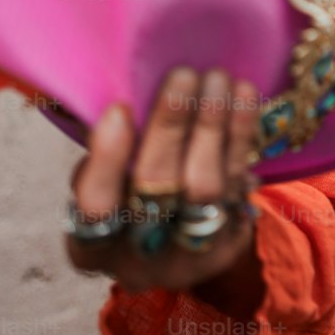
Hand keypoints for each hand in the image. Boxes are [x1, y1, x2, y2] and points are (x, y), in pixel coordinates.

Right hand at [65, 67, 261, 295]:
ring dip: (212, 125)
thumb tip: (119, 94)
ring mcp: (189, 257)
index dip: (107, 161)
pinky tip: (242, 93)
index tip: (120, 108)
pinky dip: (240, 133)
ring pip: (204, 187)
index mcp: (92, 248)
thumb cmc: (127, 192)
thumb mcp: (104, 178)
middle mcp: (139, 260)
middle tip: (183, 75)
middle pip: (155, 188)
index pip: (94, 212)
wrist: (181, 237)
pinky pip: (240, 181)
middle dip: (170, 125)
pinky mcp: (230, 242)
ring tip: (216, 77)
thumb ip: (104, 146)